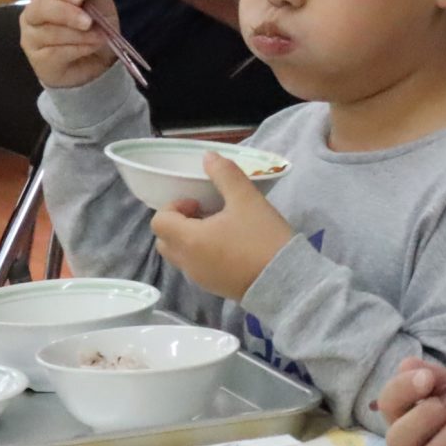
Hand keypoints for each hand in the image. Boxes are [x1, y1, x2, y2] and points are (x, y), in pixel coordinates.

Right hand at [19, 0, 124, 89]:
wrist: (98, 63)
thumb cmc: (95, 29)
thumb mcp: (102, 7)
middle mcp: (33, 15)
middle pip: (40, 7)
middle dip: (67, 13)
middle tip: (89, 22)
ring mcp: (31, 38)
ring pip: (50, 32)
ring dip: (80, 36)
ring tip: (98, 38)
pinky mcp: (38, 60)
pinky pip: (55, 52)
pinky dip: (78, 49)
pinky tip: (88, 49)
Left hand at [150, 154, 294, 300]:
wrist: (286, 282)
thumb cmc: (262, 238)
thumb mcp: (248, 200)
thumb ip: (226, 175)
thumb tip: (209, 157)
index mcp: (189, 239)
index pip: (160, 220)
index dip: (175, 206)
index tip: (199, 202)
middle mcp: (187, 261)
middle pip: (165, 240)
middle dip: (179, 224)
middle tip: (206, 215)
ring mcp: (199, 278)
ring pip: (180, 255)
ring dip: (190, 240)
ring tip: (221, 231)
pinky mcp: (213, 288)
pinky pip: (197, 268)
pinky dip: (203, 255)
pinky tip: (232, 249)